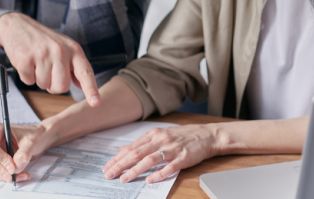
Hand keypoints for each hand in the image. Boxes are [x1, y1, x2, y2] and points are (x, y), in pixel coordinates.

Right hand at [0, 12, 100, 105]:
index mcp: (74, 49)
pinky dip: (26, 76)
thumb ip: (74, 66)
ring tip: (36, 62)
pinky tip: (27, 62)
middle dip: (53, 85)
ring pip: (44, 85)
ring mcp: (43, 54)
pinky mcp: (26, 58)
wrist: (18, 25)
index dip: (91, 89)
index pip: (85, 72)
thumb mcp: (64, 47)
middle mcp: (60, 51)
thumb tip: (82, 85)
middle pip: (62, 87)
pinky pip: (28, 81)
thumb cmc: (43, 40)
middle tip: (48, 71)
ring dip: (39, 79)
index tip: (95, 102)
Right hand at [0, 122, 53, 182]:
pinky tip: (19, 175)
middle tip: (14, 173)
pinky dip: (6, 176)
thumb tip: (15, 167)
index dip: (1, 160)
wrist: (37, 138)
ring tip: (22, 174)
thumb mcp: (31, 142)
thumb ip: (24, 154)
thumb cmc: (33, 135)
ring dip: (5, 175)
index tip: (13, 167)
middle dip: (0, 169)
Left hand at [102, 124, 217, 183]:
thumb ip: (141, 143)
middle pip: (137, 153)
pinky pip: (170, 167)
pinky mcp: (183, 157)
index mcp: (154, 134)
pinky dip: (159, 174)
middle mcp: (161, 139)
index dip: (117, 158)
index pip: (131, 148)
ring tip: (124, 179)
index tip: (107, 167)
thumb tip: (122, 150)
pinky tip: (150, 180)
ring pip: (150, 159)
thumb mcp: (160, 135)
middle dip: (121, 165)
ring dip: (135, 170)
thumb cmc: (182, 136)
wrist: (206, 135)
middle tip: (109, 174)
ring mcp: (172, 149)